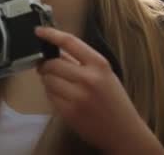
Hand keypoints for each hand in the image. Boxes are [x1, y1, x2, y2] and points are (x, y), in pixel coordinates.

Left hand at [35, 27, 162, 152]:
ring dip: (48, 81)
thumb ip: (82, 61)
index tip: (39, 31)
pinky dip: (51, 94)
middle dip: (45, 65)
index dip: (51, 34)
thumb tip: (55, 49)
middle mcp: (88, 78)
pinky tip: (62, 97)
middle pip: (53, 63)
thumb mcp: (105, 75)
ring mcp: (78, 96)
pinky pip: (49, 96)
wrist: (124, 131)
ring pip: (48, 80)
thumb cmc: (114, 100)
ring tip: (59, 85)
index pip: (70, 42)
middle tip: (47, 68)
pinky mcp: (69, 112)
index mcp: (100, 64)